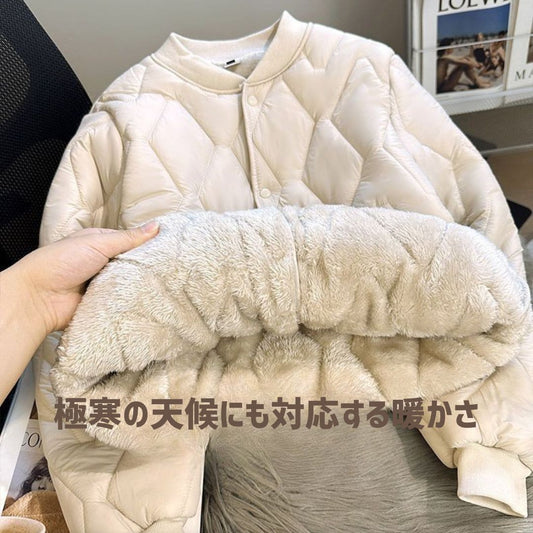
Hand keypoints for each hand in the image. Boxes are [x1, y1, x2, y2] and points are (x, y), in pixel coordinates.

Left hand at [14, 221, 159, 332]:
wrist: (39, 298)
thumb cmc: (61, 262)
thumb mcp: (97, 243)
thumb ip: (128, 238)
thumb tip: (156, 226)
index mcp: (100, 243)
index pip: (131, 242)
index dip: (149, 244)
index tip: (170, 247)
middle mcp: (103, 263)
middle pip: (133, 263)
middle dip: (146, 266)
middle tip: (170, 268)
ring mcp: (103, 284)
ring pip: (130, 283)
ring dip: (139, 284)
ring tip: (164, 284)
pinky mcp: (104, 303)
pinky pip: (123, 301)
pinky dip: (131, 300)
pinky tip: (148, 299)